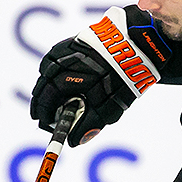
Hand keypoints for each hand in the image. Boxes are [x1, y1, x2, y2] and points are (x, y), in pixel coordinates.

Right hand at [30, 5, 171, 146]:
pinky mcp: (76, 40)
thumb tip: (73, 142)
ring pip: (48, 69)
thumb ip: (88, 126)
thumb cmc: (121, 79)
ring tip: (52, 97)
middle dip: (43, 101)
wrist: (137, 46)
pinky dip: (56, 69)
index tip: (44, 124)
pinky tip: (63, 76)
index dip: (43, 114)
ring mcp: (66, 49)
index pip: (44, 100)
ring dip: (47, 84)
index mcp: (62, 79)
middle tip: (45, 115)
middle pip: (43, 84)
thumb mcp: (107, 109)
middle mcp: (60, 62)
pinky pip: (58, 57)